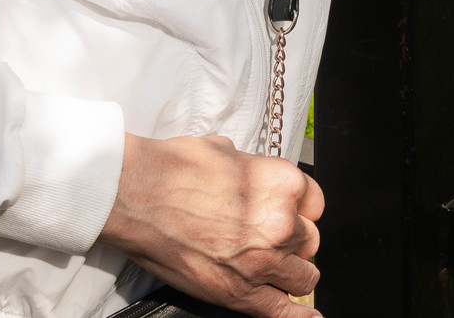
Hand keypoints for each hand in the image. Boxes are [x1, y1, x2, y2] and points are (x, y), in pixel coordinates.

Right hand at [98, 133, 324, 316]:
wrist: (137, 196)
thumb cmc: (174, 169)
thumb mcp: (226, 151)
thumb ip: (252, 170)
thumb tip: (253, 175)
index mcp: (282, 183)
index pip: (316, 204)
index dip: (300, 210)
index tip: (290, 214)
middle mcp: (281, 223)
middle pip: (310, 242)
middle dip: (294, 242)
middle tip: (270, 239)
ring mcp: (263, 261)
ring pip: (304, 278)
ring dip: (292, 274)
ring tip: (276, 270)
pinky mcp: (240, 292)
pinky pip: (283, 312)